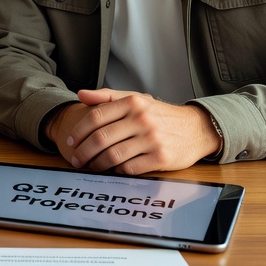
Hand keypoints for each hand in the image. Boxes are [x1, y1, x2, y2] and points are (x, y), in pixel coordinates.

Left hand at [47, 88, 221, 173]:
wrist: (196, 129)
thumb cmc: (160, 115)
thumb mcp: (136, 99)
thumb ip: (107, 97)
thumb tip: (80, 94)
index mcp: (132, 103)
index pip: (96, 116)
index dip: (79, 131)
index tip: (70, 141)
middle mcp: (141, 119)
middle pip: (101, 138)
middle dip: (83, 151)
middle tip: (75, 159)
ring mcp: (151, 139)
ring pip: (113, 155)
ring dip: (97, 164)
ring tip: (89, 167)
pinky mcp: (161, 158)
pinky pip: (130, 168)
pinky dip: (117, 171)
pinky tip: (111, 170)